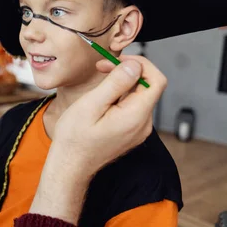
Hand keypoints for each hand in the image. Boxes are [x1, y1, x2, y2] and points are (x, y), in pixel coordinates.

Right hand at [31, 56, 166, 223]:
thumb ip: (115, 84)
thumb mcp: (91, 105)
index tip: (117, 61)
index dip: (140, 64)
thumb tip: (134, 66)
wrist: (70, 165)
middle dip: (126, 72)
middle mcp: (143, 124)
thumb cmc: (75, 139)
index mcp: (136, 116)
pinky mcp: (130, 133)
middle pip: (147, 87)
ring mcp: (138, 130)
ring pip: (138, 96)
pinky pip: (132, 108)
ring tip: (98, 86)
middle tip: (101, 68)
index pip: (156, 80)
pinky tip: (101, 100)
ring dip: (121, 85)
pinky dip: (119, 98)